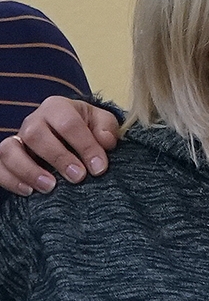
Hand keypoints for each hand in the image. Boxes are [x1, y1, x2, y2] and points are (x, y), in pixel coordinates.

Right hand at [1, 97, 118, 194]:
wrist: (70, 135)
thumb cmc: (88, 128)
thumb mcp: (101, 123)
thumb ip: (107, 128)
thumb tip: (106, 141)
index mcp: (58, 108)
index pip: (68, 123)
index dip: (85, 146)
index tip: (99, 167)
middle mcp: (33, 121)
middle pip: (36, 134)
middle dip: (58, 157)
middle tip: (78, 177)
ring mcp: (17, 139)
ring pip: (10, 150)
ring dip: (28, 170)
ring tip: (50, 187)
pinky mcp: (6, 157)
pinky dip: (10, 179)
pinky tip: (28, 191)